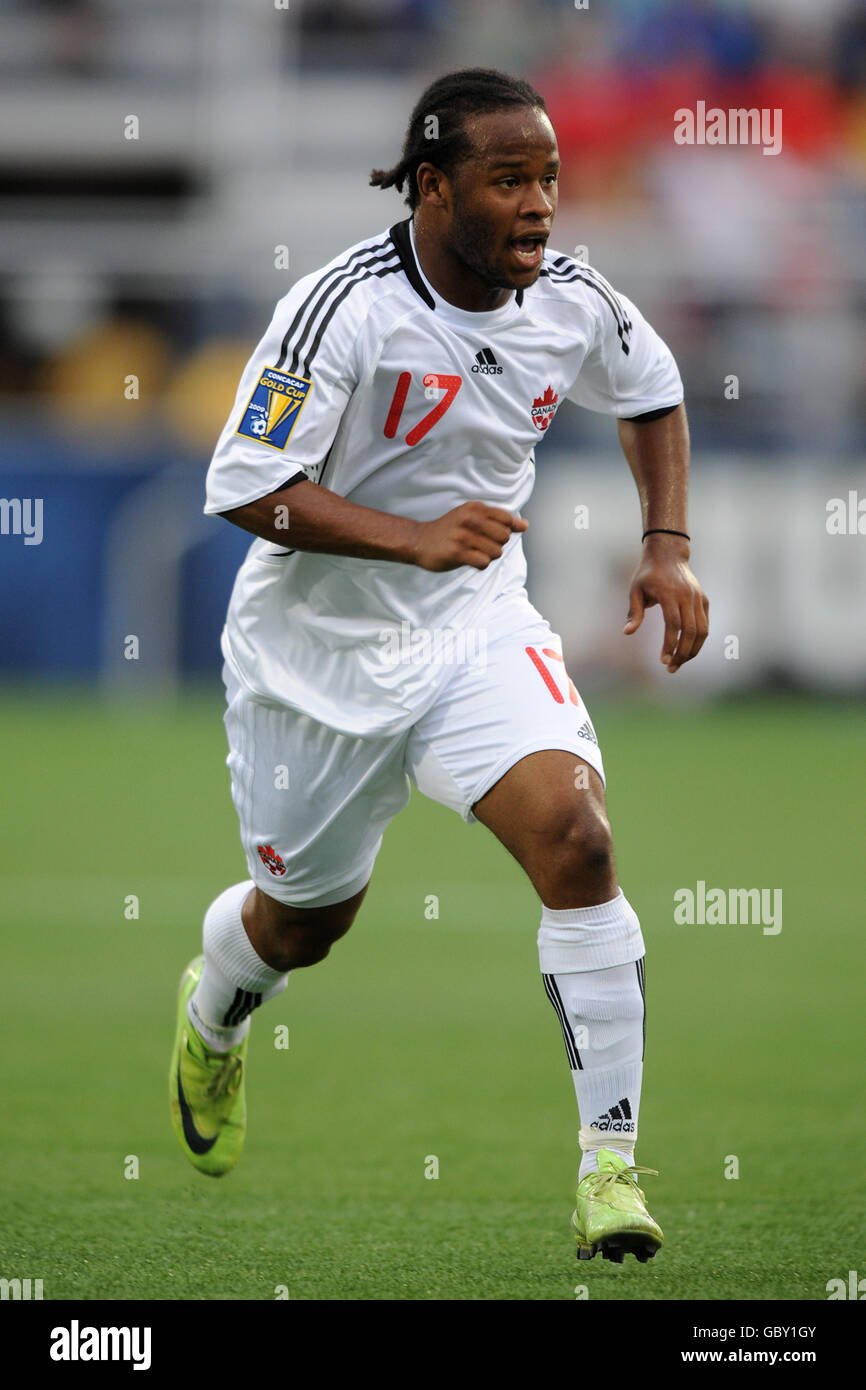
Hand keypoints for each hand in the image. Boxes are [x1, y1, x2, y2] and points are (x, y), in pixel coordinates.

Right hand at [413, 501, 527, 571]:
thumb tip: (525, 525)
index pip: (507, 520)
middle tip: (482, 545)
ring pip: (496, 552)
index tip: (491, 534)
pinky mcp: (456, 553)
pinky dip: (480, 565)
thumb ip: (499, 520)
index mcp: (475, 508)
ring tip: (474, 552)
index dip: (505, 530)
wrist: (419, 541)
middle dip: (497, 545)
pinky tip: (470, 560)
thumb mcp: (473, 516)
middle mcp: (469, 519)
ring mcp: (463, 536)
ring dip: (488, 556)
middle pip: (504, 537)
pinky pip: (483, 563)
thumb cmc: (451, 530)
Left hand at [624, 534, 708, 671]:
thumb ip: (634, 612)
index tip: (663, 660)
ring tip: (680, 663)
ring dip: (692, 650)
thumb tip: (627, 633)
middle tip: (671, 668)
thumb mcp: (635, 590)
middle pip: (690, 631)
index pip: (673, 624)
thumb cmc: (648, 574)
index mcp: (669, 593)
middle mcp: (687, 596)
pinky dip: (698, 641)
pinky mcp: (703, 600)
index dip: (669, 644)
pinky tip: (687, 651)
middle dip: (682, 653)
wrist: (668, 554)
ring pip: (702, 630)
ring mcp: (698, 598)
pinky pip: (704, 625)